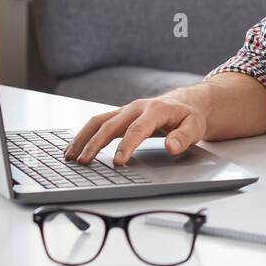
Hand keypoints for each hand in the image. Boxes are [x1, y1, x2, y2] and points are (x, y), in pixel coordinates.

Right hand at [64, 94, 206, 166]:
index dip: (127, 145)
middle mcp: (136, 107)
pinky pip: (98, 123)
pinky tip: (74, 148)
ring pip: (99, 121)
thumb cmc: (189, 116)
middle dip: (95, 144)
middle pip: (111, 124)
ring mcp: (125, 110)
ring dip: (83, 137)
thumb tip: (171, 147)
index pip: (137, 129)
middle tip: (84, 162)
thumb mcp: (195, 127)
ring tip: (70, 156)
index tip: (118, 161)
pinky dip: (84, 134)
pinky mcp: (119, 115)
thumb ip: (184, 137)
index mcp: (155, 110)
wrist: (183, 102)